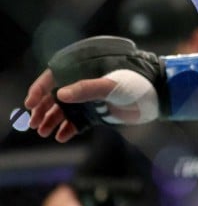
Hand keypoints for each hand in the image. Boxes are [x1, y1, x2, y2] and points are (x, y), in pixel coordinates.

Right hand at [25, 36, 162, 141]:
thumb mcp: (113, 86)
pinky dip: (68, 128)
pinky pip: (78, 120)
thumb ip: (88, 88)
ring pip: (65, 109)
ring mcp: (92, 97)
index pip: (56, 76)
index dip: (40, 88)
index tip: (30, 104)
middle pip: (56, 95)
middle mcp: (87, 82)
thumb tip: (60, 94)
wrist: (160, 97)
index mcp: (87, 68)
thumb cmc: (139, 83)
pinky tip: (61, 136)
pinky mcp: (98, 112)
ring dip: (53, 120)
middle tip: (35, 124)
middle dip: (44, 109)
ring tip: (45, 132)